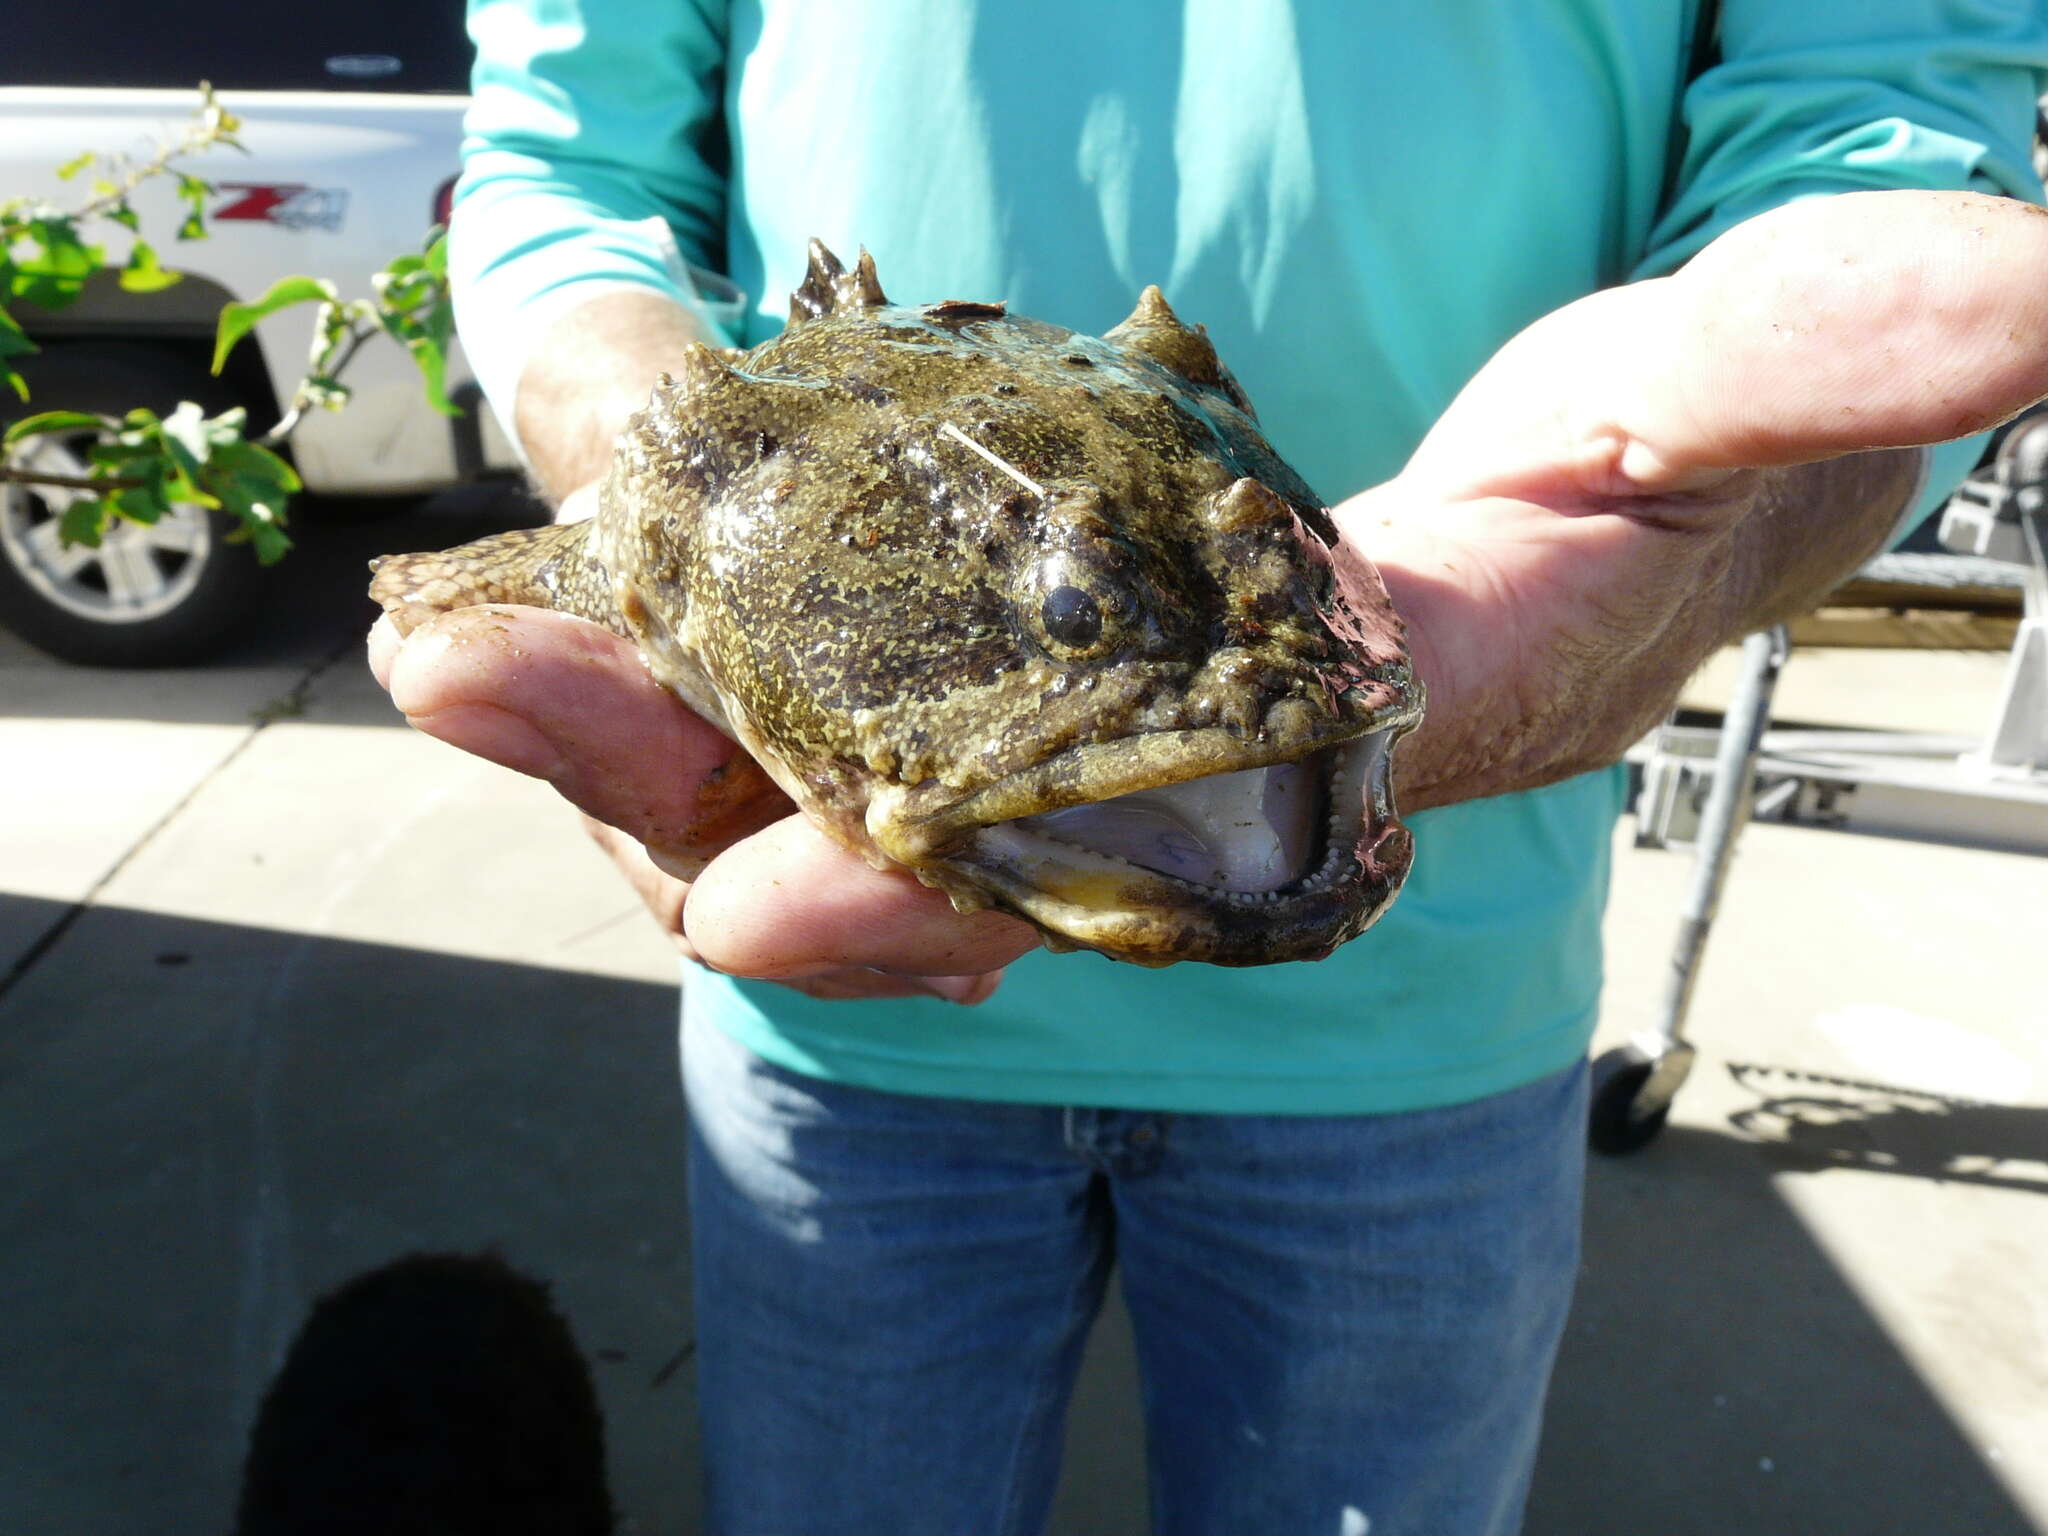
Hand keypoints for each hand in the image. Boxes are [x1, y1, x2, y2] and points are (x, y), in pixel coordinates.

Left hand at [373, 191, 2047, 988]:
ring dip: (658, 717)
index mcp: (1389, 720)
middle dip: (742, 806)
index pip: (1188, 829)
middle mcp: (1221, 760)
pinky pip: (839, 677)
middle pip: (963, 827)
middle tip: (514, 710)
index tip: (821, 902)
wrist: (1598, 484)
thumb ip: (1839, 340)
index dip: (1024, 871)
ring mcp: (1103, 716)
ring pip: (865, 757)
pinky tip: (540, 587)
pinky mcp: (1020, 655)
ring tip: (466, 646)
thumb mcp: (1777, 377)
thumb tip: (1968, 295)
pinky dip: (689, 647)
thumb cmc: (1685, 438)